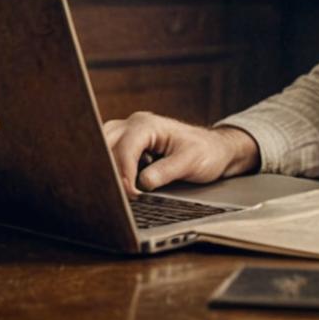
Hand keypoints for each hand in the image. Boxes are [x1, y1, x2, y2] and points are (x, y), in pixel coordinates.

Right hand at [103, 111, 259, 197]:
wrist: (215, 149)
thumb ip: (166, 172)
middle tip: (117, 194)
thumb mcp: (190, 163)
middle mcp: (133, 124)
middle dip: (107, 170)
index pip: (124, 149)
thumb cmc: (206, 152)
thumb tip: (142, 184)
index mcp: (148, 125)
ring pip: (103, 147)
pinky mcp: (128, 144)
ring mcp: (128, 133)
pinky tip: (119, 184)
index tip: (130, 195)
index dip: (123, 175)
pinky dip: (111, 169)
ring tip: (117, 190)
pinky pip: (109, 154)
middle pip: (104, 144)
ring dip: (107, 168)